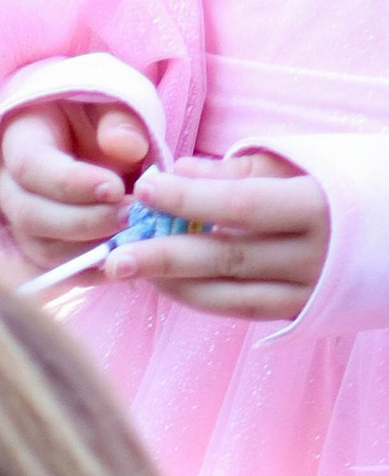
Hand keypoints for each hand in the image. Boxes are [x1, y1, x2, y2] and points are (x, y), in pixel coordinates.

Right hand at [0, 97, 155, 274]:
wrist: (81, 133)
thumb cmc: (94, 114)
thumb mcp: (107, 101)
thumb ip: (119, 119)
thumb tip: (128, 149)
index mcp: (17, 139)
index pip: (31, 167)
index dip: (71, 183)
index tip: (116, 188)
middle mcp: (6, 185)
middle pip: (30, 216)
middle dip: (83, 222)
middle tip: (130, 216)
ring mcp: (15, 221)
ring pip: (38, 249)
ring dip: (85, 251)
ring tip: (129, 238)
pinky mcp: (34, 246)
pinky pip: (51, 270)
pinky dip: (84, 272)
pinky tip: (117, 262)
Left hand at [114, 150, 329, 319]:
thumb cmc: (362, 180)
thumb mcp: (310, 160)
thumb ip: (243, 170)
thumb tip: (180, 173)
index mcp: (319, 206)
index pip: (239, 206)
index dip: (188, 200)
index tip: (145, 188)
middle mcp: (313, 256)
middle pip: (225, 258)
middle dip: (163, 257)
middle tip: (113, 257)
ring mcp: (307, 291)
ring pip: (226, 294)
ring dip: (172, 283)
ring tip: (129, 270)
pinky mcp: (302, 315)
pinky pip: (241, 309)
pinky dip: (200, 297)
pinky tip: (168, 283)